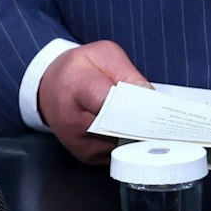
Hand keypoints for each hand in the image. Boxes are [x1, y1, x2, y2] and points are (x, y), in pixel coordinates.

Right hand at [37, 39, 149, 164]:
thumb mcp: (102, 54)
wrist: (50, 89)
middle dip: (143, 122)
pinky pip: (118, 152)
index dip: (136, 105)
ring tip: (141, 117)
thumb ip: (126, 73)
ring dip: (138, 134)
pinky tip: (128, 127)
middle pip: (121, 129)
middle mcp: (75, 122)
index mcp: (79, 89)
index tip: (157, 105)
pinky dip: (128, 142)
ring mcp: (81, 144)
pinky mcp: (88, 157)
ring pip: (124, 144)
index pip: (111, 103)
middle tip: (160, 114)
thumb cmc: (78, 69)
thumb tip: (148, 96)